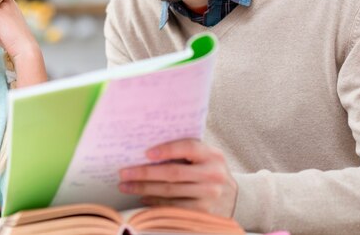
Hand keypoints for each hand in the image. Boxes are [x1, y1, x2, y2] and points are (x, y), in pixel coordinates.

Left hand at [118, 138, 237, 216]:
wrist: (236, 197)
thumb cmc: (209, 170)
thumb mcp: (205, 156)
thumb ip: (184, 150)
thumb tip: (147, 150)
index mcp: (212, 154)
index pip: (188, 147)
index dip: (167, 149)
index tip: (146, 153)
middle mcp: (213, 174)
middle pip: (173, 173)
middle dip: (144, 173)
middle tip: (124, 173)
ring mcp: (210, 195)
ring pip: (170, 191)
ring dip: (144, 189)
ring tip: (126, 186)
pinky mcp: (204, 212)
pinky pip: (174, 207)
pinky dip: (155, 202)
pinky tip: (142, 198)